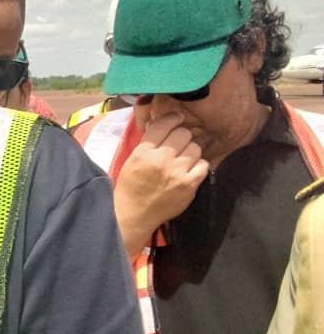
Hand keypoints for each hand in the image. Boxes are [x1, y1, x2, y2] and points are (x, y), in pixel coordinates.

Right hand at [114, 110, 208, 256]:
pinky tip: (189, 170)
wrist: (134, 215)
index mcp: (143, 152)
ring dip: (190, 151)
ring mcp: (176, 173)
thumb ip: (149, 143)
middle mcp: (160, 160)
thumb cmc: (131, 186)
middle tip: (178, 144)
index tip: (177, 118)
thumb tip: (165, 124)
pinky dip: (198, 166)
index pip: (163, 125)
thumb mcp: (133, 160)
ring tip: (183, 159)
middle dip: (181, 137)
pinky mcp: (189, 185)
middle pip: (183, 134)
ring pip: (195, 148)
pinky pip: (203, 165)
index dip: (172, 118)